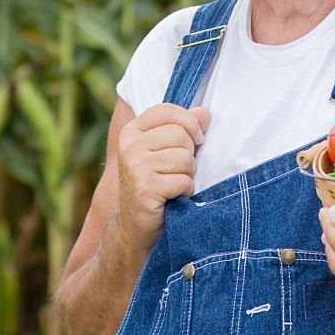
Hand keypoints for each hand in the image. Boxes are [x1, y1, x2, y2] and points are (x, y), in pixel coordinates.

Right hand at [116, 103, 210, 251]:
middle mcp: (129, 146)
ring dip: (188, 174)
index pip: (168, 110)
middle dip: (189, 154)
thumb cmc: (155, 182)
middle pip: (180, 134)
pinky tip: (174, 197)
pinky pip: (184, 181)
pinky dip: (186, 191)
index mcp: (132, 131)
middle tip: (177, 170)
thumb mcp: (164, 150)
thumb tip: (205, 112)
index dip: (189, 122)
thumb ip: (183, 127)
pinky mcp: (145, 189)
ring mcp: (135, 167)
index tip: (196, 138)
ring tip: (173, 184)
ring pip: (185, 158)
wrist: (134, 224)